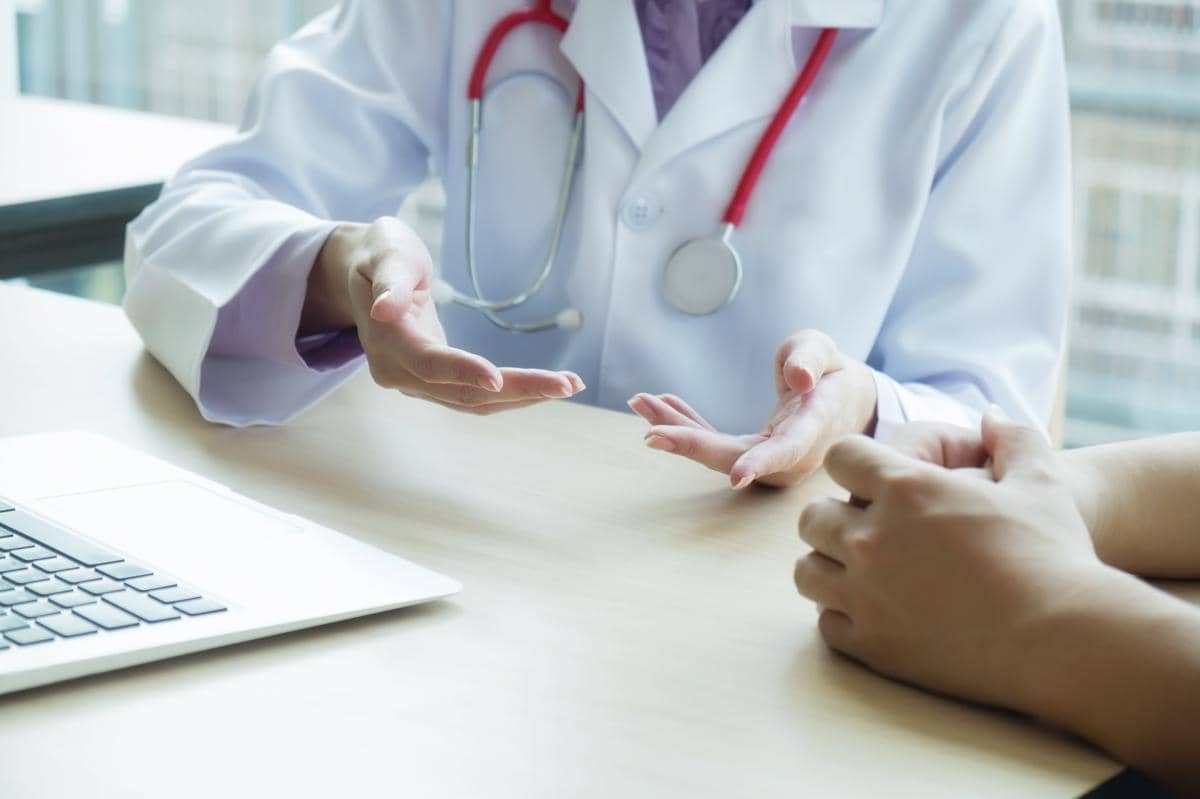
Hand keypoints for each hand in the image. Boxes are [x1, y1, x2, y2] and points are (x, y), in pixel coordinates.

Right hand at [303, 218, 582, 414]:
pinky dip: (513, 395)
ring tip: (570, 385)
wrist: (367, 274)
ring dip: (523, 398)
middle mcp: (398, 372)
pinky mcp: (436, 384)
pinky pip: (477, 398)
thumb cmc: (382, 254)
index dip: (462, 370)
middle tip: (567, 384)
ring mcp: (417, 383)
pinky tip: (548, 387)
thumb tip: (386, 310)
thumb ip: (389, 280)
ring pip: (474, 402)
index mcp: (386, 340)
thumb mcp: (384, 252)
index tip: (498, 376)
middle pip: (461, 391)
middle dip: (517, 390)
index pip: (427, 362)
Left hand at [628, 330, 876, 487]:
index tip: (736, 476)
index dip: (760, 462)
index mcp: (813, 427)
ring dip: (678, 429)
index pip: (786, 449)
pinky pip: (715, 443)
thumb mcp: (826, 353)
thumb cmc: (833, 373)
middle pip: (734, 455)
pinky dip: (687, 424)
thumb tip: (799, 378)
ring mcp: (767, 459)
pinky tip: (659, 406)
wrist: (843, 401)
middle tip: (650, 435)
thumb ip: (812, 359)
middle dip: (691, 444)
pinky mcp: (751, 453)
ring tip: (639, 402)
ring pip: (717, 450)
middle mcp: (788, 454)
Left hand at [793, 411, 1126, 710]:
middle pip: (812, 517)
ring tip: (862, 571)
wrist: (1065, 639)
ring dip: (829, 566)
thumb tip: (990, 415)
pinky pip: (826, 622)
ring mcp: (865, 593)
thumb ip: (1013, 438)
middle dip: (836, 519)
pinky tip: (876, 612)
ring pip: (806, 571)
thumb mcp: (1041, 482)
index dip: (855, 464)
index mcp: (906, 487)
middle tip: (868, 531)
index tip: (874, 482)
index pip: (840, 456)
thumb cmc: (1056, 555)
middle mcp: (871, 537)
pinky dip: (844, 615)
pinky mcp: (871, 643)